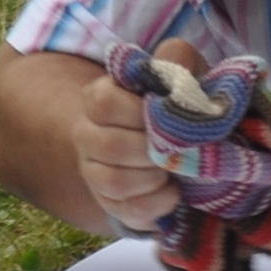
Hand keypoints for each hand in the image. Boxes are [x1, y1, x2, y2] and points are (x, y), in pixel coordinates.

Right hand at [61, 67, 187, 236]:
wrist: (177, 142)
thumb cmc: (177, 102)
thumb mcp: (184, 74)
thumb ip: (178, 61)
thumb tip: (174, 62)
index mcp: (100, 97)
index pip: (103, 102)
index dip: (138, 112)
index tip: (165, 115)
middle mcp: (87, 134)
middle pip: (109, 146)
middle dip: (150, 150)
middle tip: (176, 148)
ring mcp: (94, 170)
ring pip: (113, 181)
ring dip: (152, 178)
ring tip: (173, 170)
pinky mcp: (108, 201)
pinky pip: (126, 210)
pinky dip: (157, 204)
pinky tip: (173, 192)